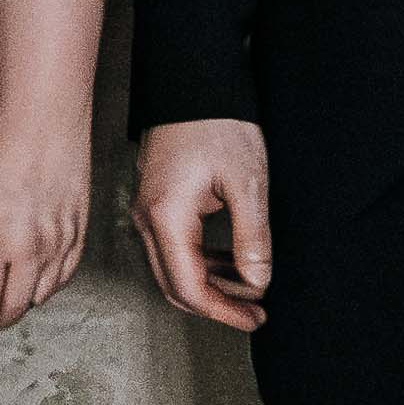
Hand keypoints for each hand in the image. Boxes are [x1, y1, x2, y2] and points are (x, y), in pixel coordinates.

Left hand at [0, 104, 92, 339]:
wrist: (44, 119)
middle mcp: (31, 249)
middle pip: (13, 311)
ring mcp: (59, 243)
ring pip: (40, 298)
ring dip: (18, 306)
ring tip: (2, 299)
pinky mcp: (79, 233)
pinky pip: (63, 278)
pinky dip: (45, 288)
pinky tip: (31, 282)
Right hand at [130, 116, 273, 333]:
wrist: (194, 86)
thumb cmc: (219, 126)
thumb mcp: (247, 184)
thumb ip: (252, 238)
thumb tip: (256, 282)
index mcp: (167, 218)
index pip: (189, 287)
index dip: (223, 310)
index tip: (255, 318)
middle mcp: (148, 221)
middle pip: (175, 286)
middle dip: (217, 306)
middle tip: (255, 314)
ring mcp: (147, 214)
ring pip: (172, 272)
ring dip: (210, 287)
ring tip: (250, 291)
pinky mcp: (155, 207)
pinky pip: (173, 251)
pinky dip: (201, 266)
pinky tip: (231, 265)